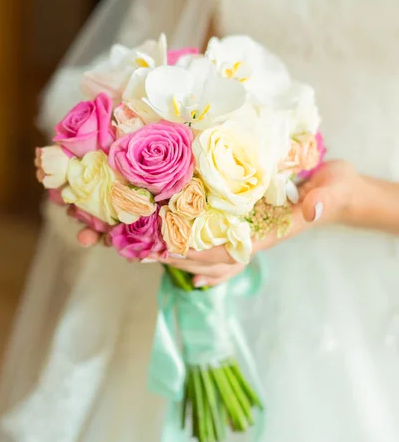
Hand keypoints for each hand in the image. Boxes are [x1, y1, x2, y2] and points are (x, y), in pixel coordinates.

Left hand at [74, 160, 359, 284]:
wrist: (332, 188)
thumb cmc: (332, 191)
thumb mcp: (332, 191)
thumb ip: (322, 200)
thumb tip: (310, 210)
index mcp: (259, 233)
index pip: (217, 250)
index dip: (183, 253)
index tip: (149, 250)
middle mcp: (239, 233)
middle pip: (191, 250)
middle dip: (152, 249)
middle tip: (109, 242)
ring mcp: (232, 224)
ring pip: (187, 241)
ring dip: (149, 241)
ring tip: (108, 236)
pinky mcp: (229, 212)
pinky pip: (196, 232)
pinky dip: (169, 236)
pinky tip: (141, 240)